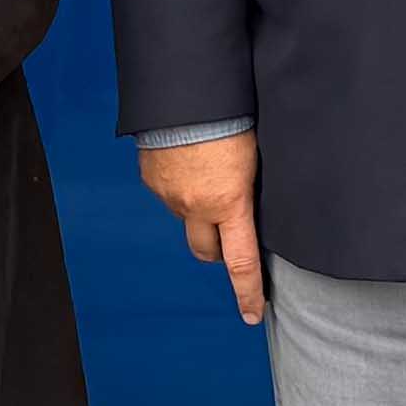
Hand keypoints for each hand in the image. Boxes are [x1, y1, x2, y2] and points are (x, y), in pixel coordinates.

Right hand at [137, 131, 267, 327]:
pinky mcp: (151, 179)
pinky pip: (169, 194)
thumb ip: (250, 190)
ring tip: (209, 173)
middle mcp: (195, 206)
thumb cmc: (230, 116)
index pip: (242, 262)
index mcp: (229, 203)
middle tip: (230, 231)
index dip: (248, 292)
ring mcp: (169, 194)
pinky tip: (190, 161)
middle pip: (207, 252)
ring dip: (199, 209)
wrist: (185, 91)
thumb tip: (251, 205)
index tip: (253, 314)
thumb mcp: (254, 158)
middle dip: (219, 249)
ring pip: (187, 218)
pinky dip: (180, 187)